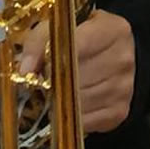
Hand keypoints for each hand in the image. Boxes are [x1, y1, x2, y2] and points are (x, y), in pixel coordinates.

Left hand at [16, 9, 136, 132]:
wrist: (114, 56)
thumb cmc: (84, 38)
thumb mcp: (62, 26)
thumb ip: (40, 40)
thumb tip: (25, 70)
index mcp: (113, 30)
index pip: (77, 45)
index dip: (51, 58)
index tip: (33, 69)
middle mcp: (123, 58)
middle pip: (75, 78)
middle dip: (53, 82)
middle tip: (42, 81)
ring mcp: (124, 87)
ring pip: (77, 103)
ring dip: (59, 101)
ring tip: (54, 92)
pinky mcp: (119, 111)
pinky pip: (84, 122)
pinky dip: (70, 117)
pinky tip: (68, 105)